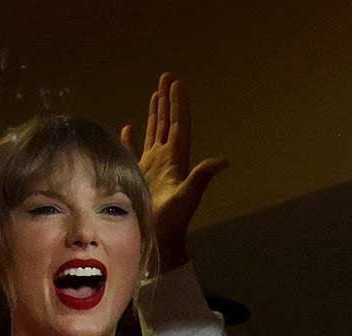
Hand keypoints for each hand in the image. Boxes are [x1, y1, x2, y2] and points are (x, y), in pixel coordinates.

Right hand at [121, 73, 227, 272]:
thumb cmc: (171, 221)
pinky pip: (134, 152)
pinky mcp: (137, 176)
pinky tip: (129, 127)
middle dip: (167, 102)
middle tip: (166, 78)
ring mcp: (151, 167)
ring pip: (154, 134)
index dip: (178, 105)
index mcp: (177, 161)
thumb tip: (223, 161)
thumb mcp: (188, 197)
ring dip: (155, 114)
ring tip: (154, 94)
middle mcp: (165, 160)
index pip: (178, 126)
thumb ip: (201, 177)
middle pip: (167, 124)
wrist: (158, 240)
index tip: (176, 84)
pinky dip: (132, 139)